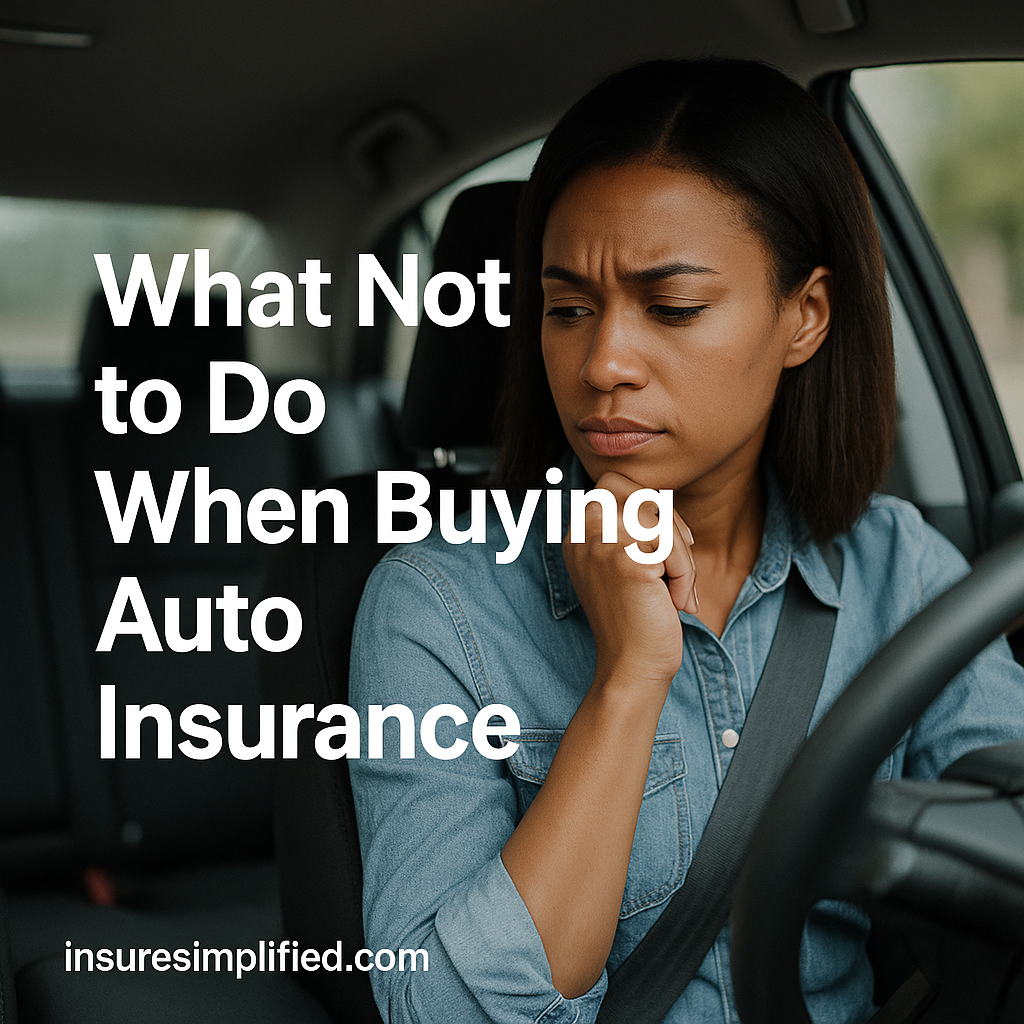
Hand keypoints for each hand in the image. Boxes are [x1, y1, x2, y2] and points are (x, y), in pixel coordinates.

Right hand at [562, 471, 696, 689]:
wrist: (633, 666)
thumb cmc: (637, 616)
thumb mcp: (627, 561)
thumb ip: (631, 525)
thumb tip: (659, 495)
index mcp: (577, 531)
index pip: (616, 483)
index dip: (652, 507)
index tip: (668, 548)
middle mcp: (581, 533)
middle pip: (641, 495)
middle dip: (670, 525)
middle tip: (677, 565)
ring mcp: (600, 544)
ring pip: (662, 521)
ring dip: (682, 558)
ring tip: (676, 590)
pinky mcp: (625, 561)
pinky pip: (672, 547)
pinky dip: (684, 575)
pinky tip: (674, 603)